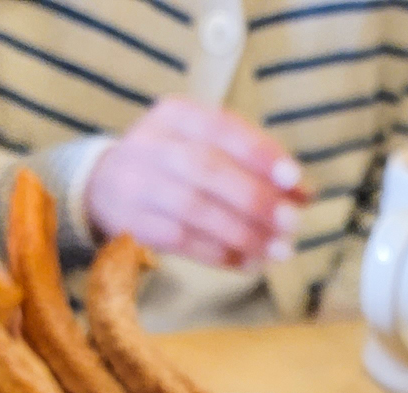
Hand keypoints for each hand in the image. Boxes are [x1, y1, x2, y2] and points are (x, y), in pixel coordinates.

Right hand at [85, 96, 306, 268]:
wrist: (103, 185)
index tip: (294, 180)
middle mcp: (152, 145)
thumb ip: (252, 163)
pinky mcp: (133, 223)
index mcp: (176, 115)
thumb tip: (303, 193)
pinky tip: (249, 263)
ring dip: (243, 234)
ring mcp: (138, 185)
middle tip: (292, 222)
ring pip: (195, 210)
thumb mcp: (205, 144)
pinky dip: (220, 254)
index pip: (222, 129)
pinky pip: (182, 241)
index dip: (260, 154)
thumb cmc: (174, 163)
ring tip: (278, 250)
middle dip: (255, 199)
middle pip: (207, 170)